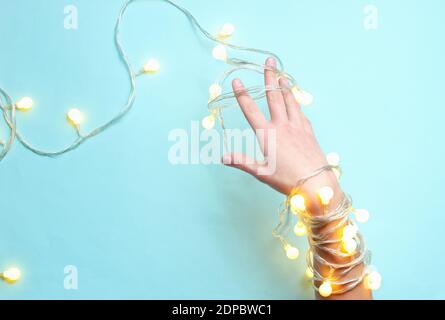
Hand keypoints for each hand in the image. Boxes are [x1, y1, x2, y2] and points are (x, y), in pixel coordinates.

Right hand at [223, 57, 339, 208]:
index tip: (237, 81)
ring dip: (285, 86)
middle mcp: (283, 126)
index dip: (242, 95)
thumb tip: (223, 156)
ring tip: (282, 75)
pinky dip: (296, 103)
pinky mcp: (309, 131)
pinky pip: (301, 112)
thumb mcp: (261, 172)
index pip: (250, 110)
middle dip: (269, 77)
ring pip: (290, 101)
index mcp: (268, 134)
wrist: (316, 183)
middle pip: (274, 97)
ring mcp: (298, 127)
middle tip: (269, 61)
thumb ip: (242, 162)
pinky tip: (296, 101)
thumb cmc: (287, 180)